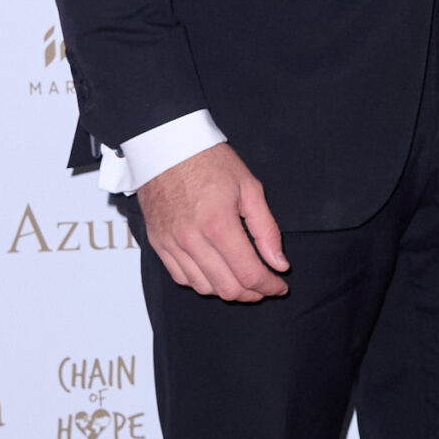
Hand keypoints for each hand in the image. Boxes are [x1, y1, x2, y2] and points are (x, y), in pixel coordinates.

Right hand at [138, 143, 289, 300]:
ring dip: (228, 290)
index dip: (270, 286)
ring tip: (243, 279)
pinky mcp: (158, 244)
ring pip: (204, 288)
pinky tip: (217, 272)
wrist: (166, 146)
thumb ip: (266, 230)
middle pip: (227, 288)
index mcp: (218, 225)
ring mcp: (171, 244)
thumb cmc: (209, 161)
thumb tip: (279, 263)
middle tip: (265, 285)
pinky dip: (203, 282)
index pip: (249, 274)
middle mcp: (191, 240)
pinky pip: (181, 278)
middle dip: (252, 293)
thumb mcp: (250, 188)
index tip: (280, 285)